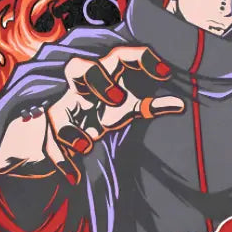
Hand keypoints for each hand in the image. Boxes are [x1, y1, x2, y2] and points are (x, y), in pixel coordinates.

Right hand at [44, 45, 184, 181]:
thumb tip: (180, 104)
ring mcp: (64, 109)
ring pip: (56, 111)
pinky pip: (51, 145)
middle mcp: (82, 88)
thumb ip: (152, 105)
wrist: (70, 129)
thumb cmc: (106, 109)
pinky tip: (73, 176)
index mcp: (105, 75)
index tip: (165, 73)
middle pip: (78, 67)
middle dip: (97, 81)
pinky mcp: (53, 132)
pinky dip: (61, 161)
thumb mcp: (130, 108)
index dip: (142, 58)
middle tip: (118, 99)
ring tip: (86, 148)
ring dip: (68, 130)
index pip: (121, 55)